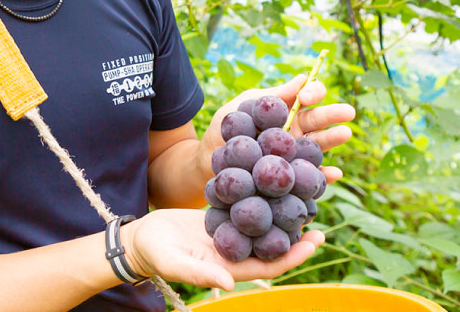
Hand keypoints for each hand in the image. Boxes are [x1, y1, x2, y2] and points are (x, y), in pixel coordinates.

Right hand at [121, 208, 325, 290]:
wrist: (141, 238)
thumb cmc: (156, 255)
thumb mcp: (175, 264)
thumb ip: (201, 274)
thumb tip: (228, 283)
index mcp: (231, 267)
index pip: (272, 263)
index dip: (295, 254)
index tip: (315, 240)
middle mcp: (236, 250)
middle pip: (274, 241)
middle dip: (297, 230)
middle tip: (319, 209)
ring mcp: (229, 232)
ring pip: (262, 222)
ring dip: (281, 209)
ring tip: (302, 190)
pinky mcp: (220, 216)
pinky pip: (245, 206)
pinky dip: (259, 195)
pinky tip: (269, 176)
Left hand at [201, 75, 355, 185]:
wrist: (208, 161)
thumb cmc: (225, 130)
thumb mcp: (243, 107)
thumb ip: (271, 97)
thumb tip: (302, 78)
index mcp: (284, 110)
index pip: (305, 97)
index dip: (312, 92)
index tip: (307, 95)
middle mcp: (293, 131)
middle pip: (317, 120)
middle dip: (332, 114)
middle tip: (348, 111)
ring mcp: (293, 153)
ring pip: (318, 145)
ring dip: (332, 139)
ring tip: (345, 133)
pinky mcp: (290, 175)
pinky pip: (309, 177)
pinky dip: (323, 176)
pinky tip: (335, 173)